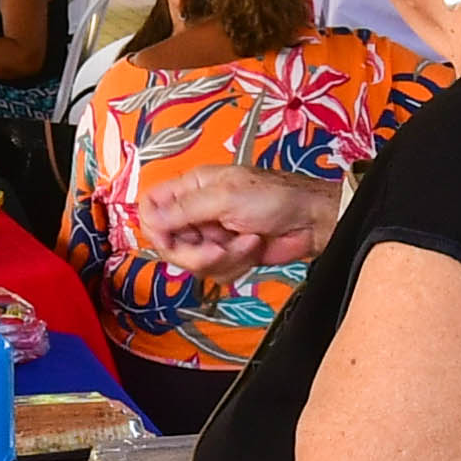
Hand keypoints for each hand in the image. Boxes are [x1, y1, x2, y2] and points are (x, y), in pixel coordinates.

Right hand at [138, 165, 335, 281]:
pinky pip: (215, 272)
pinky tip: (253, 246)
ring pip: (192, 263)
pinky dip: (236, 263)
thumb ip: (184, 209)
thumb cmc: (276, 197)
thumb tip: (149, 217)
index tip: (170, 238)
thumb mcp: (225, 197)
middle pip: (169, 243)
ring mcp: (212, 235)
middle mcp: (197, 212)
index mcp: (191, 187)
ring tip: (246, 241)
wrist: (312, 221)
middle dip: (194, 252)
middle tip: (216, 248)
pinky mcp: (228, 256)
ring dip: (223, 257)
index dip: (155, 227)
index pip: (151, 207)